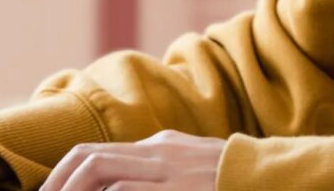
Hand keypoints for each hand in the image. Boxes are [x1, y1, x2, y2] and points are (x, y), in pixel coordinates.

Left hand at [42, 130, 222, 190]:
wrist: (275, 178)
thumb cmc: (233, 181)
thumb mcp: (192, 171)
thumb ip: (158, 176)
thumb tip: (120, 186)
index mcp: (160, 147)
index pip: (96, 153)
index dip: (64, 175)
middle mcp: (158, 153)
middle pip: (89, 158)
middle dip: (58, 182)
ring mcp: (167, 170)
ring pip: (99, 170)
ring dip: (72, 190)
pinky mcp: (176, 187)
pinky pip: (126, 190)